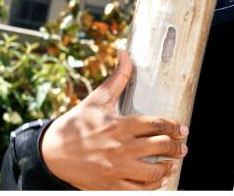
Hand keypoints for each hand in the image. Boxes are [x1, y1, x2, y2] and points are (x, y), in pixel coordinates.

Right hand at [40, 50, 187, 189]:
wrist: (51, 153)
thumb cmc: (76, 124)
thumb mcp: (97, 99)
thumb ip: (118, 78)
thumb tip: (125, 52)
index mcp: (121, 125)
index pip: (157, 125)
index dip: (175, 127)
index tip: (183, 130)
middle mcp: (121, 148)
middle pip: (160, 147)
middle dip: (176, 147)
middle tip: (183, 147)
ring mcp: (116, 169)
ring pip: (152, 171)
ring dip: (168, 168)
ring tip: (174, 164)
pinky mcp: (109, 186)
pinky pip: (137, 189)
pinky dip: (153, 186)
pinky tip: (160, 180)